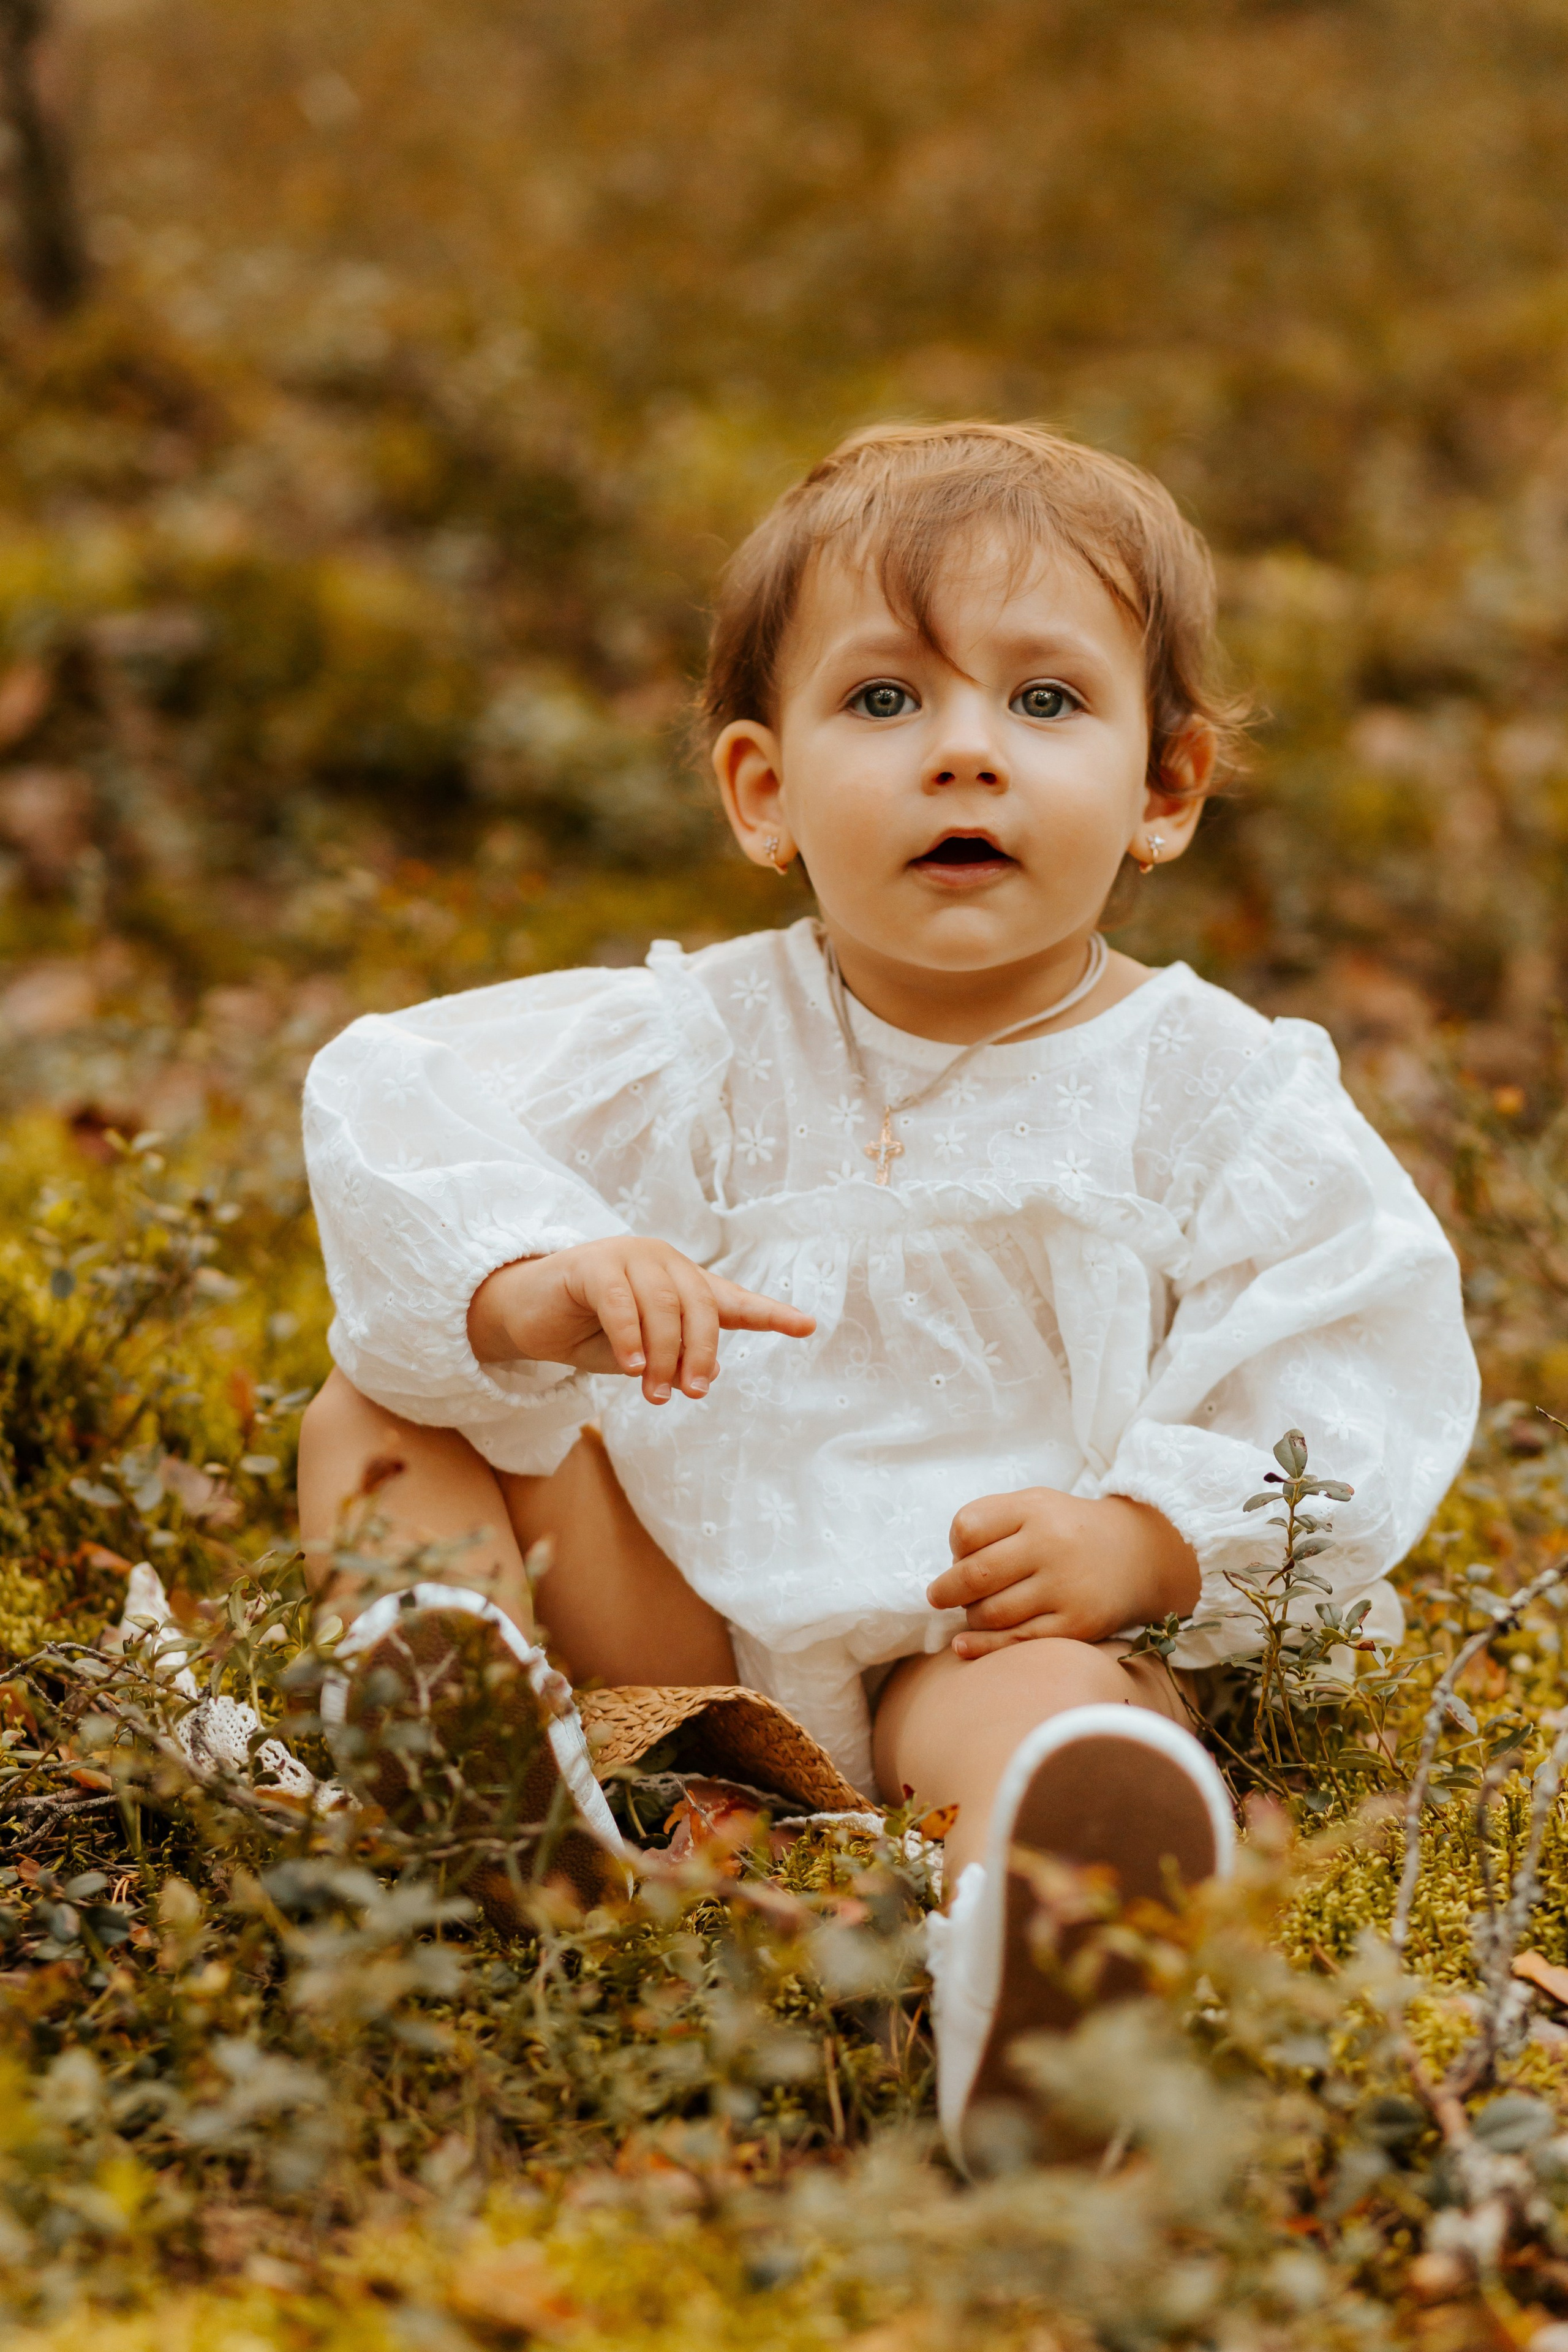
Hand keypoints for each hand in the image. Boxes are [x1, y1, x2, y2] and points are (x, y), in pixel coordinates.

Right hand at [467, 1238, 814, 1404]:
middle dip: (700, 1354)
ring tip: (654, 1393)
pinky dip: (630, 1336)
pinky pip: (621, 1301)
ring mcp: (629, 1256)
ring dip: (663, 1356)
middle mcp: (664, 1262)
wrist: (529, 1316)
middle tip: (691, 1392)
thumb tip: (707, 1373)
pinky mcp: (592, 1263)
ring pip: (663, 1306)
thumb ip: (675, 1355)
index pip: (733, 1299)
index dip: (770, 1313)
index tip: (806, 1325)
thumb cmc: (591, 1333)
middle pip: (701, 1307)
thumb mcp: (643, 1351)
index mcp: (683, 1284)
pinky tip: (631, 1366)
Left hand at [925, 1487, 1199, 1659]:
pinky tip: (964, 1645)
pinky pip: (1017, 1641)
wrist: (1140, 1555)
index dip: (954, 1547)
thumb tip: (946, 1572)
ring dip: (970, 1617)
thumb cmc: (1070, 1531)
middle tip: (938, 1596)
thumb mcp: (1034, 1505)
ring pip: (991, 1612)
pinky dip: (983, 1647)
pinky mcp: (1077, 1624)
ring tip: (974, 1612)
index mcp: (1035, 1508)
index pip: (967, 1528)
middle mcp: (1051, 1545)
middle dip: (946, 1590)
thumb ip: (989, 1523)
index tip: (960, 1557)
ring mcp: (1066, 1587)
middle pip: (975, 1574)